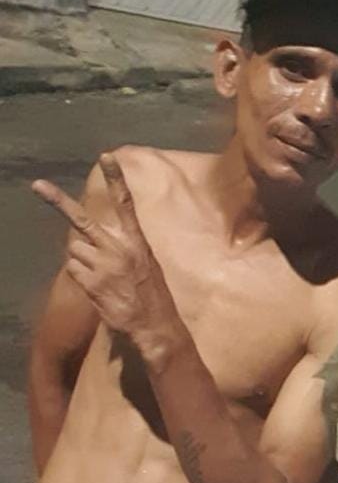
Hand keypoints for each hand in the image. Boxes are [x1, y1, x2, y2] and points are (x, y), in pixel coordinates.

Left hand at [32, 153, 181, 358]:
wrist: (154, 325)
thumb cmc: (153, 297)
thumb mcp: (147, 265)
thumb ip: (125, 249)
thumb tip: (99, 241)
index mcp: (137, 241)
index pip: (126, 203)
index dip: (116, 179)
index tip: (106, 156)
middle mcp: (119, 248)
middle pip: (82, 220)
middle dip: (57, 201)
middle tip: (38, 185)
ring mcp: (103, 265)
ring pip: (75, 250)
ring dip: (81, 259)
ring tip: (101, 276)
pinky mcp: (91, 282)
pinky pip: (73, 270)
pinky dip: (80, 276)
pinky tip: (96, 287)